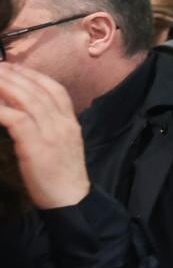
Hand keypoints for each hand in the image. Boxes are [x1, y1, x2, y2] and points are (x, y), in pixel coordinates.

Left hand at [0, 63, 90, 209]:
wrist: (70, 199)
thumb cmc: (62, 176)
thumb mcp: (62, 146)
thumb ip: (49, 127)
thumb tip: (25, 113)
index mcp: (70, 122)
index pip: (55, 89)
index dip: (33, 75)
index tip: (13, 67)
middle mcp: (63, 123)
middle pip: (38, 91)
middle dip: (15, 76)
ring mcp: (52, 134)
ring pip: (28, 101)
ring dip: (6, 86)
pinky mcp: (37, 147)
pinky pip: (17, 120)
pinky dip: (2, 110)